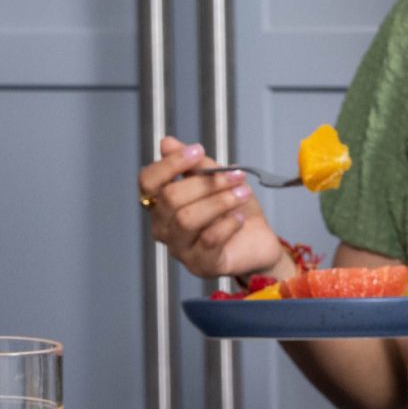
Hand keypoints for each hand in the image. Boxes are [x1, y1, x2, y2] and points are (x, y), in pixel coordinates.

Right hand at [138, 136, 285, 279]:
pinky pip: (208, 240)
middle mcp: (164, 228)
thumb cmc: (235, 210)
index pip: (149, 182)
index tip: (197, 151)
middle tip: (234, 176)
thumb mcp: (218, 180)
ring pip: (187, 219)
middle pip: (170, 198)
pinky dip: (228, 223)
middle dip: (206, 183)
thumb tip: (167, 143)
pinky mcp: (201, 265)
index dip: (169, 164)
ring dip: (219, 201)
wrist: (258, 240)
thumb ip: (194, 165)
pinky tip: (240, 217)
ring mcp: (180, 249)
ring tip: (243, 193)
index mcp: (162, 205)